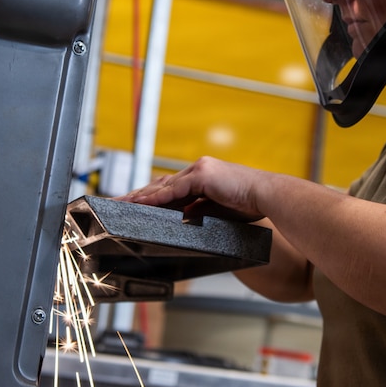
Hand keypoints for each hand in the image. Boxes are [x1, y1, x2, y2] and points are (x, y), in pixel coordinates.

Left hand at [120, 156, 265, 222]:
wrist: (269, 195)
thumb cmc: (251, 204)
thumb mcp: (219, 209)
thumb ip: (200, 210)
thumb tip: (183, 218)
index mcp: (203, 176)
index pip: (170, 187)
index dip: (151, 196)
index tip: (134, 204)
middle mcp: (199, 168)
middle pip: (161, 184)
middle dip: (137, 195)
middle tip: (116, 203)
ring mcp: (200, 169)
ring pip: (163, 186)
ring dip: (140, 196)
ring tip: (120, 204)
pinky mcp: (203, 175)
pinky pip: (173, 190)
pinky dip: (156, 198)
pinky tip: (140, 203)